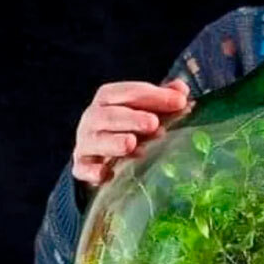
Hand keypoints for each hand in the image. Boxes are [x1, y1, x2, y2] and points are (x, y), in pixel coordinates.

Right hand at [72, 78, 190, 184]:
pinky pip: (83, 168)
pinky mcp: (82, 166)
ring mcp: (86, 142)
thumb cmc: (126, 125)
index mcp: (109, 98)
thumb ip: (162, 98)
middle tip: (154, 124)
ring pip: (95, 140)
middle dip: (132, 118)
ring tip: (131, 143)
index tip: (180, 102)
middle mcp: (93, 118)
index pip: (129, 92)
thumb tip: (181, 90)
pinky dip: (93, 171)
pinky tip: (106, 173)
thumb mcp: (144, 109)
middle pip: (109, 115)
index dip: (154, 96)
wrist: (98, 152)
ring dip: (113, 142)